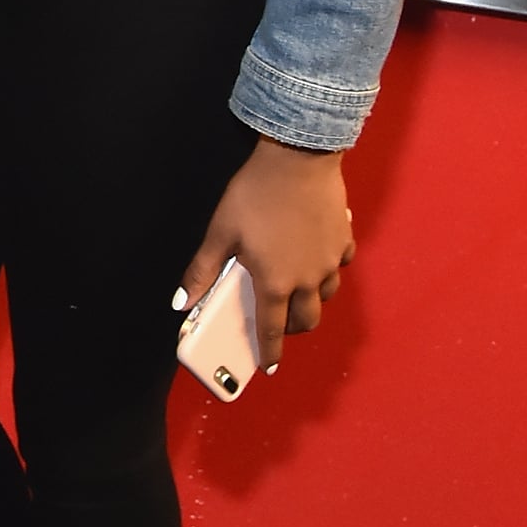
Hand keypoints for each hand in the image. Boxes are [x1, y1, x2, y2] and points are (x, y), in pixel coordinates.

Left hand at [181, 137, 355, 372]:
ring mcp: (330, 262)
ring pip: (325, 296)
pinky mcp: (344, 241)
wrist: (298, 159)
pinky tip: (316, 256)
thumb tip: (182, 302)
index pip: (271, 330)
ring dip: (312, 300)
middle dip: (293, 328)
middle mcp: (307, 279)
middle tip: (279, 322)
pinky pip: (340, 265)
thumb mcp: (220, 232)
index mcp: (274, 282)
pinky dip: (328, 268)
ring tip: (296, 288)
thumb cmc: (255, 195)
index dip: (269, 352)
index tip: (268, 367)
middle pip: (306, 320)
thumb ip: (202, 270)